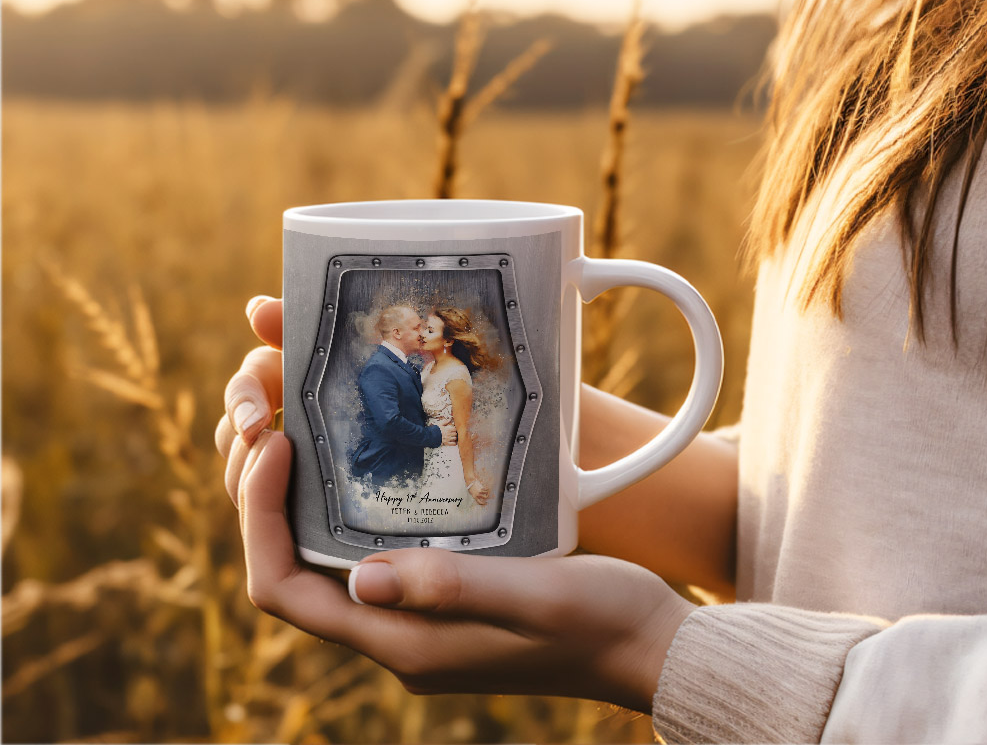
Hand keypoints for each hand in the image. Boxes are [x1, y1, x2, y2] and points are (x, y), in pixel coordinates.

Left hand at [217, 296, 696, 710]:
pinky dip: (343, 508)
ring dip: (297, 503)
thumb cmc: (600, 618)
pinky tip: (365, 461)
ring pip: (321, 562)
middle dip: (264, 503)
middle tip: (275, 423)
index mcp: (404, 644)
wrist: (645, 646)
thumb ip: (451, 587)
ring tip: (303, 431)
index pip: (285, 590)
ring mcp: (413, 620)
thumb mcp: (533, 594)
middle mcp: (395, 636)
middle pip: (291, 573)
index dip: (259, 518)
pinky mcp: (436, 599)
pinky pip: (362, 554)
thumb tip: (363, 579)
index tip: (275, 444)